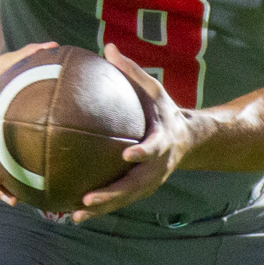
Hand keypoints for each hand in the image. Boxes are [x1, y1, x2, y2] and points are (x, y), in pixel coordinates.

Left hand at [69, 44, 205, 222]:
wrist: (190, 139)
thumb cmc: (165, 110)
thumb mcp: (154, 89)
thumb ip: (132, 71)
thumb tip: (108, 47)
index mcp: (162, 141)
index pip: (154, 148)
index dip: (143, 153)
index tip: (128, 155)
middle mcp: (157, 166)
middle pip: (135, 185)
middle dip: (112, 195)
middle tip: (88, 200)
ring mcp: (150, 181)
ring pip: (125, 199)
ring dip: (102, 210)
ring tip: (75, 217)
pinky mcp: (142, 189)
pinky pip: (120, 200)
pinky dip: (100, 210)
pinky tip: (74, 215)